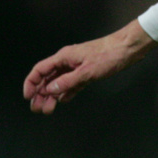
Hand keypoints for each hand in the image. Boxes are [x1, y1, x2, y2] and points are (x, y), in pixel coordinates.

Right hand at [23, 20, 157, 113]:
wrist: (129, 48)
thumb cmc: (110, 54)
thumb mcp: (87, 71)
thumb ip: (67, 82)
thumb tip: (50, 90)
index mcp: (64, 57)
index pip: (40, 70)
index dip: (31, 83)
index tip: (28, 96)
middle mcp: (68, 61)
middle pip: (48, 78)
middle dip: (40, 94)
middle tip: (37, 109)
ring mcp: (78, 66)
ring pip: (60, 82)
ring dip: (52, 96)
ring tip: (48, 109)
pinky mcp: (88, 71)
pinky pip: (73, 83)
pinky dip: (67, 92)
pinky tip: (63, 101)